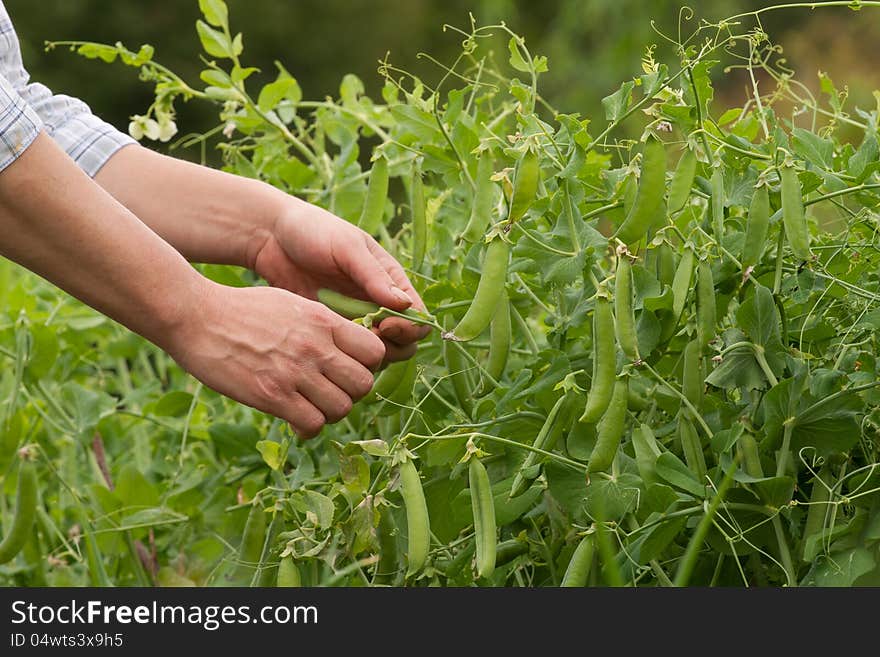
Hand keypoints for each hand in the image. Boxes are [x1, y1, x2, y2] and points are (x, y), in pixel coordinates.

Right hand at [166, 280, 385, 438]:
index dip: (367, 366)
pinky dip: (308, 427)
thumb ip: (321, 326)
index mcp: (324, 321)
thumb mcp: (291, 304)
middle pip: (364, 384)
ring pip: (342, 409)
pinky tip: (295, 418)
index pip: (375, 352)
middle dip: (352, 393)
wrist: (196, 317)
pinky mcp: (272, 396)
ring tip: (311, 406)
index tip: (348, 369)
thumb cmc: (242, 310)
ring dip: (329, 413)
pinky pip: (312, 424)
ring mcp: (295, 372)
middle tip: (331, 392)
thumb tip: (343, 348)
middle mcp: (316, 347)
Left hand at [252, 197, 430, 361]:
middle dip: (392, 346)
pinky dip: (346, 356)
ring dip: (369, 355)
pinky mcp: (332, 329)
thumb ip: (374, 276)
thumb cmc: (313, 231)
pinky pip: (348, 352)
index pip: (418, 315)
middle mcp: (378, 302)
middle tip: (366, 339)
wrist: (271, 236)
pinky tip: (328, 345)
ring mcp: (355, 318)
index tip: (385, 326)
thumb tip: (405, 304)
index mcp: (391, 280)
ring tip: (345, 342)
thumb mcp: (346, 247)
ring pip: (378, 352)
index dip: (409, 327)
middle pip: (404, 341)